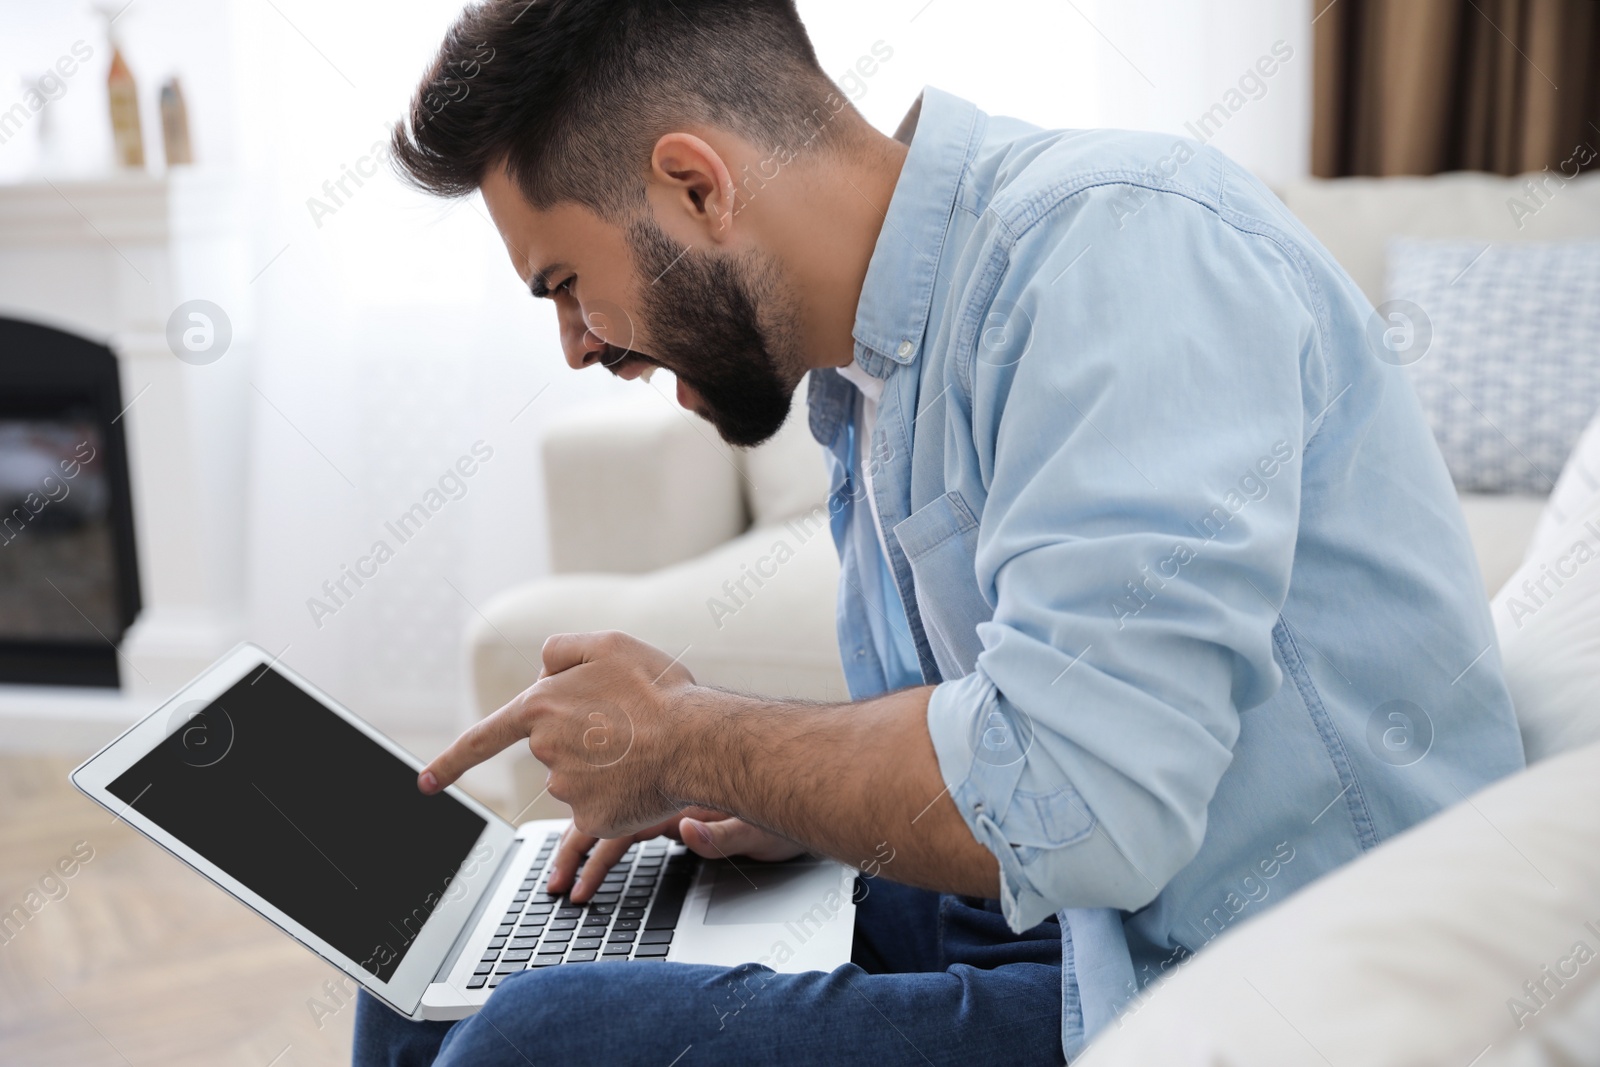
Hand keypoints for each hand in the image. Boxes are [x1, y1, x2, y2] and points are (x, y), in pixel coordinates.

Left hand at [418, 631, 697, 835]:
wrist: (696, 740)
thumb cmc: (658, 690)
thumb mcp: (610, 643)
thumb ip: (563, 649)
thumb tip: (542, 671)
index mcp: (540, 706)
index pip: (483, 738)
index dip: (451, 761)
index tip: (425, 784)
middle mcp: (544, 750)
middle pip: (554, 747)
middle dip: (582, 738)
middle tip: (627, 723)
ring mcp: (566, 789)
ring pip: (577, 779)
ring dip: (603, 766)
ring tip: (643, 748)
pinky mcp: (592, 819)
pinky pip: (600, 807)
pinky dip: (619, 794)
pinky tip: (641, 778)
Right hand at [548, 809, 807, 902]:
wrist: (802, 787)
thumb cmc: (785, 808)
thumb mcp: (759, 829)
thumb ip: (723, 834)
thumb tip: (687, 832)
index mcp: (678, 796)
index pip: (621, 826)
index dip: (591, 855)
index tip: (572, 886)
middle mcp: (667, 794)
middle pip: (605, 820)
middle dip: (574, 852)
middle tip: (553, 886)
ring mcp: (669, 800)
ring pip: (614, 821)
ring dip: (585, 847)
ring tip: (564, 879)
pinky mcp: (679, 808)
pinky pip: (634, 823)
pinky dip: (610, 841)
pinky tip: (596, 855)